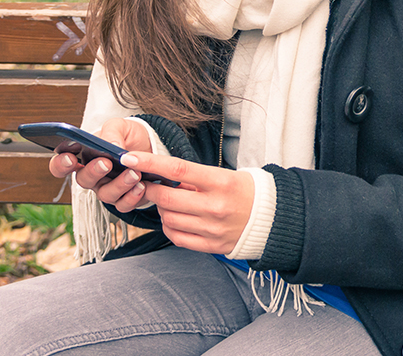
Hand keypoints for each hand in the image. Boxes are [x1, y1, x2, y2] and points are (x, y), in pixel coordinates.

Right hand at [48, 117, 152, 211]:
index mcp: (83, 157)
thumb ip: (112, 132)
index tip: (70, 158)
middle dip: (93, 172)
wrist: (151, 146)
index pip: (61, 165)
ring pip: (105, 194)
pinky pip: (123, 204)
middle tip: (106, 163)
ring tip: (134, 173)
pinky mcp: (124, 198)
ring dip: (119, 185)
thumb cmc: (128, 136)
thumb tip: (111, 145)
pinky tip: (141, 185)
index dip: (61, 164)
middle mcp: (92, 176)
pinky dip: (133, 196)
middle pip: (83, 180)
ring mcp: (107, 188)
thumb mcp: (120, 126)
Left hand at [118, 150, 254, 254]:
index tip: (129, 157)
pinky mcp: (211, 246)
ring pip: (168, 218)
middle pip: (167, 197)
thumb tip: (163, 176)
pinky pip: (177, 237)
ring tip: (170, 202)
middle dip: (149, 189)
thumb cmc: (246, 191)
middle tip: (146, 183)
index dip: (149, 163)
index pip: (177, 169)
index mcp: (221, 182)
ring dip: (162, 208)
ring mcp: (212, 228)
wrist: (273, 219)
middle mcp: (215, 206)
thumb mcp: (225, 176)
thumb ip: (195, 178)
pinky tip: (175, 218)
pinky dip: (169, 227)